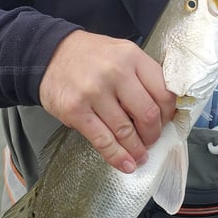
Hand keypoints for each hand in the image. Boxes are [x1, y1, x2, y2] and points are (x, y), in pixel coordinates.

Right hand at [38, 30, 175, 172]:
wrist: (49, 55)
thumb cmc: (90, 56)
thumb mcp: (122, 53)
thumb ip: (142, 76)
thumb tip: (163, 110)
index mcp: (132, 57)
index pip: (163, 92)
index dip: (169, 114)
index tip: (166, 123)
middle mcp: (115, 72)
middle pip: (147, 114)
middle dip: (153, 134)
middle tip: (151, 140)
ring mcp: (94, 92)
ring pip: (125, 130)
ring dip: (136, 149)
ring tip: (140, 156)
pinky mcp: (75, 110)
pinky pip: (102, 140)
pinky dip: (116, 156)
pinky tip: (125, 163)